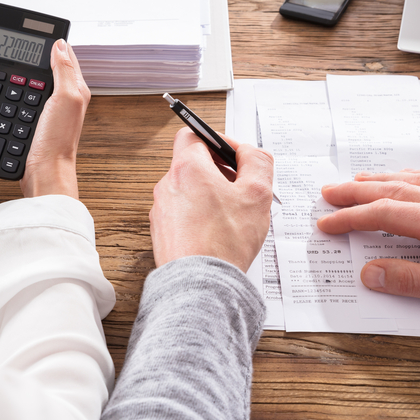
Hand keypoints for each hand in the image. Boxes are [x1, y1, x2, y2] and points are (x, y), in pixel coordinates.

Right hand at [20, 39, 90, 198]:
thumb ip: (65, 71)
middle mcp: (66, 100)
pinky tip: (12, 89)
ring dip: (29, 73)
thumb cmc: (57, 140)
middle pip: (53, 69)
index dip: (54, 44)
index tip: (40, 33)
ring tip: (19, 58)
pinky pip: (28, 99)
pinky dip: (20, 91)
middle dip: (42, 55)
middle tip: (26, 42)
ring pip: (39, 83)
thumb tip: (60, 45)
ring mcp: (51, 112)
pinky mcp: (37, 123)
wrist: (44, 172)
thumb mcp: (65, 98)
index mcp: (77, 90)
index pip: (67, 57)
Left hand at [149, 128, 273, 270]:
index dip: (218, 140)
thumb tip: (250, 152)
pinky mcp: (161, 233)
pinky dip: (200, 217)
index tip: (236, 156)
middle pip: (192, 164)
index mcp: (186, 168)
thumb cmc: (225, 241)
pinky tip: (218, 234)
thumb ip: (258, 162)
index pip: (194, 134)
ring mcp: (161, 211)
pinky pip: (182, 215)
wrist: (199, 284)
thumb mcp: (257, 194)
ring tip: (233, 215)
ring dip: (210, 196)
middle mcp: (167, 186)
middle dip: (219, 171)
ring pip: (188, 191)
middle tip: (241, 188)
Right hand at [316, 170, 419, 313]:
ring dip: (383, 178)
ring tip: (360, 179)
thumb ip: (411, 280)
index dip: (350, 218)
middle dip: (356, 191)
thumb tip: (371, 273)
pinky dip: (419, 174)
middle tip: (329, 192)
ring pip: (416, 179)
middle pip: (393, 190)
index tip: (327, 222)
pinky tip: (415, 175)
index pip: (383, 215)